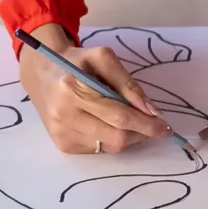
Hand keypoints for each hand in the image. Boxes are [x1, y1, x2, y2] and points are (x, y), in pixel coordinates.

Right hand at [17, 25, 171, 153]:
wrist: (42, 73)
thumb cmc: (76, 63)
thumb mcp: (103, 59)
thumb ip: (128, 83)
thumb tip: (150, 111)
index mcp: (73, 89)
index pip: (118, 115)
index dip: (146, 124)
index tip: (165, 127)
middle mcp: (64, 114)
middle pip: (116, 137)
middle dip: (140, 134)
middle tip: (151, 125)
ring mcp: (61, 133)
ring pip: (109, 147)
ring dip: (127, 137)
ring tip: (126, 120)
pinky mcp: (61, 144)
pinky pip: (98, 150)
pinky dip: (109, 139)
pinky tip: (104, 124)